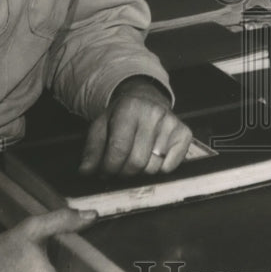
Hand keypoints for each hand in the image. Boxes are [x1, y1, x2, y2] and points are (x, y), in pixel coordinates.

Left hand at [79, 76, 193, 175]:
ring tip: (136, 159)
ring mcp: (171, 123)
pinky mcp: (184, 133)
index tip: (104, 172)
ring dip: (141, 171)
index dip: (108, 167)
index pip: (119, 149)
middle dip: (123, 172)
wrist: (147, 98)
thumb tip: (86, 171)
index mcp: (130, 108)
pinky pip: (170, 167)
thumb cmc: (122, 115)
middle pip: (136, 162)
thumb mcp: (101, 124)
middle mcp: (154, 113)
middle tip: (119, 168)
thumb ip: (92, 148)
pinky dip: (159, 169)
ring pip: (153, 167)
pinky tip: (153, 157)